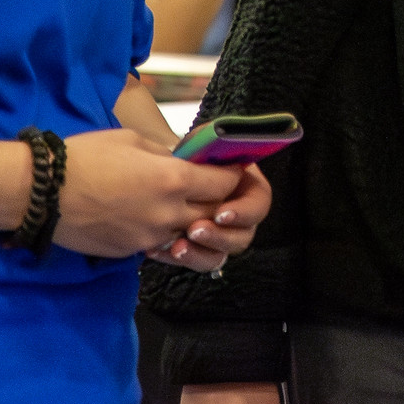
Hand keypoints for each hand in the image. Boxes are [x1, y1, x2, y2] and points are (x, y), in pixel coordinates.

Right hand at [52, 129, 240, 258]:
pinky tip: (155, 218)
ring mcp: (149, 238)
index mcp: (173, 180)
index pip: (224, 185)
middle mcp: (168, 214)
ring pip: (190, 234)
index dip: (231, 176)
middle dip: (219, 202)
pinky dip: (167, 233)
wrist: (41, 192)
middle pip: (214, 214)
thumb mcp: (133, 141)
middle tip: (212, 189)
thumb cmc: (85, 156)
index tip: (228, 170)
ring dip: (194, 222)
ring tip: (184, 205)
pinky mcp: (131, 253)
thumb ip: (167, 155)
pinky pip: (162, 245)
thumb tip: (185, 162)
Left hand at [148, 163, 272, 269]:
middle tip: (195, 230)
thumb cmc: (177, 155)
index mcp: (243, 184)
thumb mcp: (197, 144)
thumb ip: (215, 151)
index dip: (244, 211)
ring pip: (220, 254)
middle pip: (243, 234)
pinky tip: (158, 250)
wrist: (144, 174)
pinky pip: (194, 260)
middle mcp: (235, 211)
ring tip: (177, 246)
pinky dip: (178, 257)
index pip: (259, 201)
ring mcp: (216, 233)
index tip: (221, 213)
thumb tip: (228, 158)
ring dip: (201, 252)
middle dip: (220, 235)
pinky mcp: (194, 247)